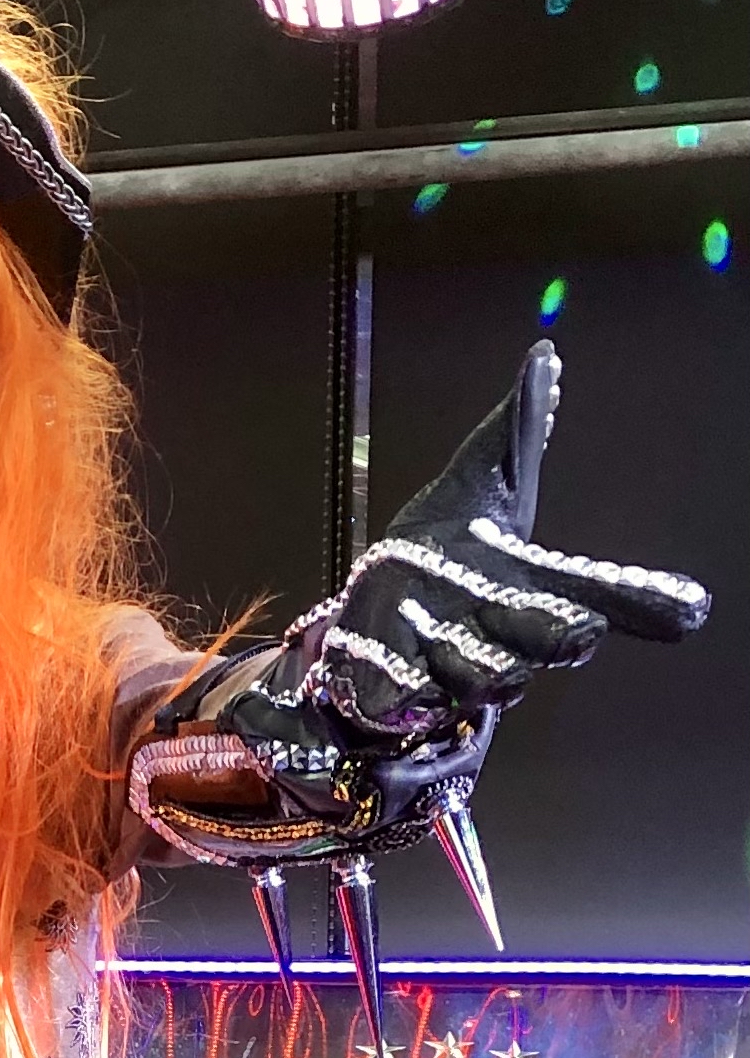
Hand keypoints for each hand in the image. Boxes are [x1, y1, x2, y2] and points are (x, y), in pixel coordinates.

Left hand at [300, 340, 707, 738]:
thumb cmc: (440, 552)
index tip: (687, 609)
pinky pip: (411, 698)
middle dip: (554, 628)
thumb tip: (545, 359)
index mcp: (535, 586)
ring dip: (472, 656)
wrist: (370, 620)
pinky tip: (390, 667)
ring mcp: (460, 673)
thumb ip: (514, 432)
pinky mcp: (405, 696)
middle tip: (544, 617)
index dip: (648, 602)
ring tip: (439, 634)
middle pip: (560, 640)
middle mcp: (511, 637)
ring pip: (494, 679)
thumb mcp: (475, 485)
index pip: (609, 594)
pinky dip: (401, 683)